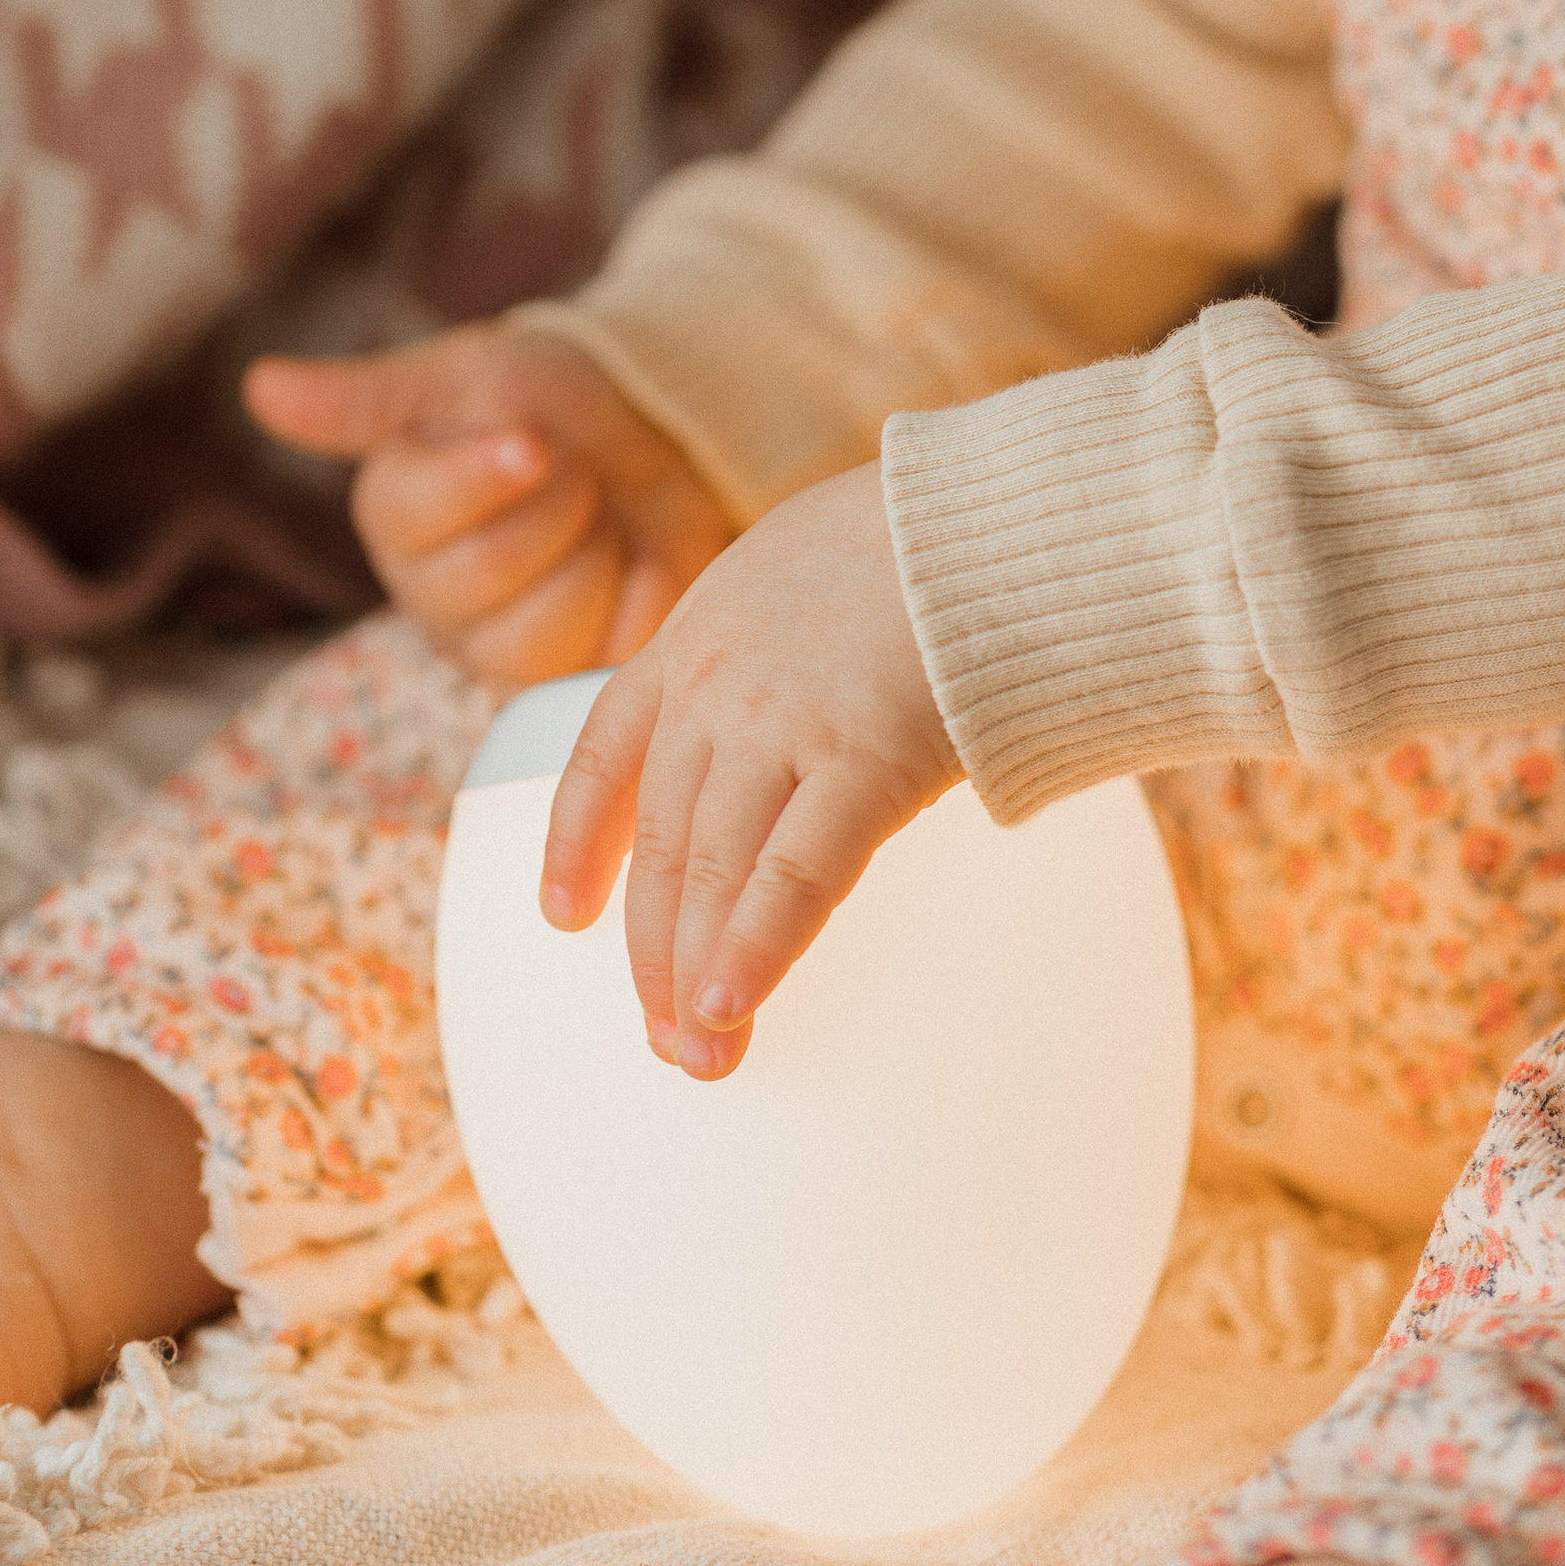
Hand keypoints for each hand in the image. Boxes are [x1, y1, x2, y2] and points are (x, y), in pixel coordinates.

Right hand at [243, 324, 733, 687]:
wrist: (660, 438)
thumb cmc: (551, 402)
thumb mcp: (467, 376)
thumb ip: (366, 398)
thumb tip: (259, 385)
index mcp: (395, 511)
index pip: (412, 513)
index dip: (487, 474)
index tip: (533, 440)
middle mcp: (431, 591)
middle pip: (488, 569)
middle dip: (562, 500)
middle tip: (577, 469)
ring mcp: (493, 647)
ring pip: (541, 629)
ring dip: (601, 553)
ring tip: (603, 518)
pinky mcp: (560, 682)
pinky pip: (597, 667)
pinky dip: (638, 603)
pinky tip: (634, 566)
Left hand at [539, 462, 956, 1078]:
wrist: (1001, 510)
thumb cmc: (937, 537)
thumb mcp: (816, 560)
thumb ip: (787, 635)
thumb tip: (818, 697)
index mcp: (701, 628)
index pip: (606, 745)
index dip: (574, 836)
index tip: (563, 912)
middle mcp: (719, 682)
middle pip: (658, 836)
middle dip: (648, 945)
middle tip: (656, 1033)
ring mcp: (782, 723)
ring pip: (710, 869)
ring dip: (694, 974)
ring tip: (698, 1055)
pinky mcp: (861, 760)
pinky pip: (793, 876)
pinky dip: (754, 950)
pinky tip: (730, 1006)